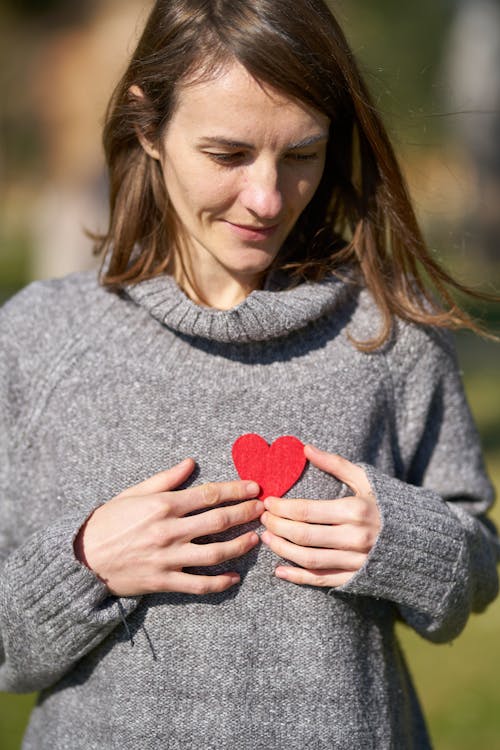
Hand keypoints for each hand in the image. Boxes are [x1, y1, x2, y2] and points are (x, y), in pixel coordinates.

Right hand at [74, 459, 262, 595]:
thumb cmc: (108, 521)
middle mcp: (169, 530)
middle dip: (245, 513)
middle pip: (218, 520)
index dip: (236, 490)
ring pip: (215, 552)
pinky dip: (220, 582)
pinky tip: (235, 577)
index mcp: (163, 505)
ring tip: (255, 539)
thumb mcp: (134, 493)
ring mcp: (168, 557)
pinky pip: (199, 584)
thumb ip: (166, 479)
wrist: (82, 559)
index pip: (210, 494)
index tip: (255, 488)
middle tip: (264, 509)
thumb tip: (191, 462)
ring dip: (240, 545)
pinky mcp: (164, 581)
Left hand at [260, 445, 380, 587]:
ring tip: (267, 539)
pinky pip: (320, 580)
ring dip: (282, 549)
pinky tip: (279, 570)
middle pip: (302, 535)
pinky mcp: (355, 579)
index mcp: (355, 510)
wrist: (421, 541)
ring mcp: (355, 561)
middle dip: (276, 526)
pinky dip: (297, 577)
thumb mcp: (365, 480)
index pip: (306, 511)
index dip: (282, 507)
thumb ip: (334, 464)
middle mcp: (355, 538)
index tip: (268, 502)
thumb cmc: (387, 505)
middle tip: (262, 519)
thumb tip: (305, 448)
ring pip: (308, 559)